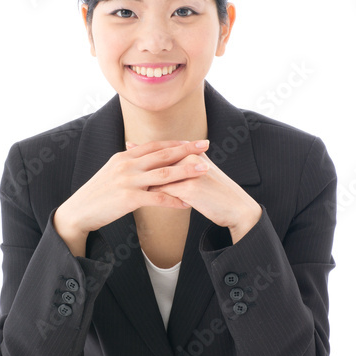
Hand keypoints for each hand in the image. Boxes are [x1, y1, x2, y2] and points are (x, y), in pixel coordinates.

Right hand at [55, 139, 211, 237]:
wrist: (78, 211)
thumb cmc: (97, 195)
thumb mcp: (112, 172)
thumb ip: (128, 163)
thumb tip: (137, 152)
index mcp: (124, 157)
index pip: (155, 145)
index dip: (176, 143)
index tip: (194, 141)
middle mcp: (127, 165)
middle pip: (163, 155)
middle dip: (186, 150)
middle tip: (206, 146)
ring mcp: (128, 181)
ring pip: (163, 174)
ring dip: (186, 171)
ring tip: (204, 170)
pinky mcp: (128, 199)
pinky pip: (156, 198)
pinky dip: (174, 200)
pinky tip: (187, 203)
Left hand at [127, 141, 261, 240]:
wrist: (236, 208)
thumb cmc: (218, 191)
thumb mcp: (203, 172)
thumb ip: (186, 163)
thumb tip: (168, 155)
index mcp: (192, 154)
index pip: (163, 149)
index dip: (144, 149)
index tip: (128, 148)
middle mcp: (190, 160)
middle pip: (156, 160)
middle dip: (136, 162)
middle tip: (118, 164)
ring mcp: (189, 174)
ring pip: (157, 176)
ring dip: (140, 181)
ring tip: (124, 184)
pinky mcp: (189, 190)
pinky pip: (163, 193)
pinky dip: (151, 196)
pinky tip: (137, 200)